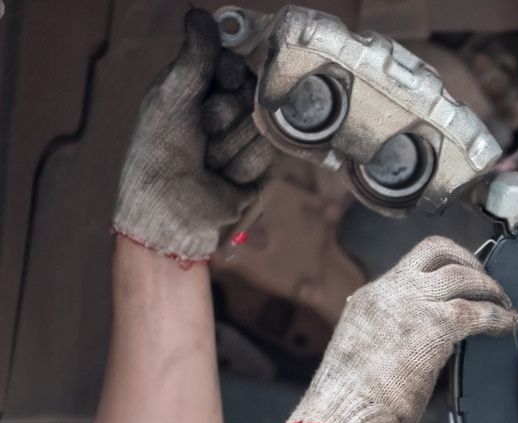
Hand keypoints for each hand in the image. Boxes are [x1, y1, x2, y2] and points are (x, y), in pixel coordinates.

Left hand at [112, 9, 274, 261]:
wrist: (170, 215)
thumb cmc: (157, 158)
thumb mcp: (170, 100)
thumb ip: (194, 58)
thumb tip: (199, 14)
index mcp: (198, 89)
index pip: (234, 62)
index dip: (229, 72)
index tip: (217, 82)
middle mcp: (224, 111)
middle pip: (251, 91)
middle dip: (225, 114)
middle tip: (202, 133)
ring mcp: (244, 138)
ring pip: (261, 122)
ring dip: (230, 145)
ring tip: (208, 162)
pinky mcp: (262, 166)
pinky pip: (268, 150)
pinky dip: (242, 164)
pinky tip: (222, 177)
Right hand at [286, 237, 517, 422]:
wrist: (340, 415)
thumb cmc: (350, 400)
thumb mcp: (365, 352)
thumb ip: (390, 335)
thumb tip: (417, 342)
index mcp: (370, 298)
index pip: (412, 263)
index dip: (444, 265)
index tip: (461, 276)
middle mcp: (390, 292)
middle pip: (438, 250)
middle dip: (469, 262)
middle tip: (487, 283)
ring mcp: (412, 305)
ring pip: (462, 275)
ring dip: (489, 288)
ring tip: (503, 304)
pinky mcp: (433, 327)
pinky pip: (476, 311)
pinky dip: (497, 316)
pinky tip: (506, 324)